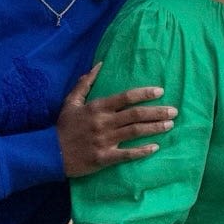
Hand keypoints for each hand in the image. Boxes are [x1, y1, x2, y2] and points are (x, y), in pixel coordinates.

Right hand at [55, 64, 176, 176]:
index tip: (160, 91)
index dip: (144, 93)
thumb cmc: (63, 127)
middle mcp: (103, 122)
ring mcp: (104, 140)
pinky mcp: (103, 158)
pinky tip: (155, 147)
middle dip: (157, 112)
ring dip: (155, 128)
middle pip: (136, 115)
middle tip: (174, 111)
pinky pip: (126, 154)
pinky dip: (141, 151)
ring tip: (170, 125)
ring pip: (135, 132)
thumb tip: (99, 64)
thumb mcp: (71, 102)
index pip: (125, 97)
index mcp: (97, 107)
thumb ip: (85, 83)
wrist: (48, 153)